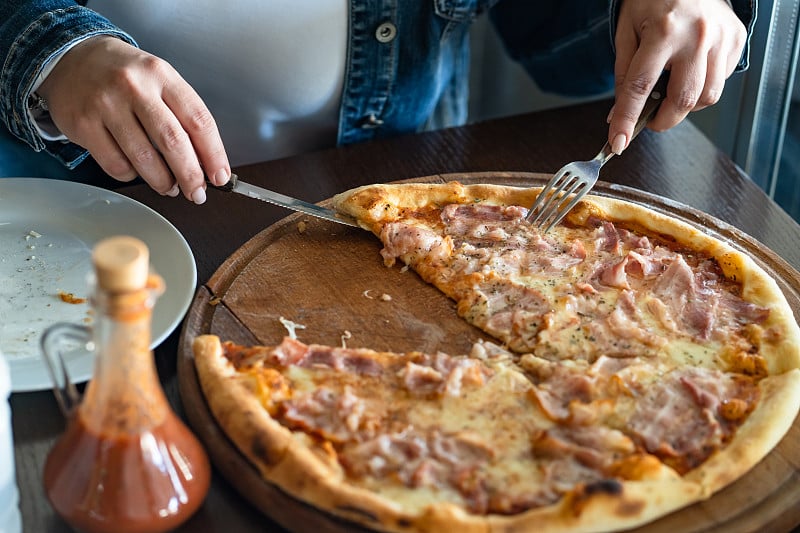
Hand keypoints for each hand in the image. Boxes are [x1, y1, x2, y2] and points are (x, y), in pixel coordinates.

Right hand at [36, 36, 229, 202]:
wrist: (72, 57)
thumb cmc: (125, 75)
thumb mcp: (159, 80)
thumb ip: (182, 115)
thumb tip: (205, 162)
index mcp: (162, 75)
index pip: (199, 120)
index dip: (214, 154)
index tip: (220, 177)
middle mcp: (134, 87)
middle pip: (173, 142)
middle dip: (190, 176)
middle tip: (197, 193)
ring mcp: (106, 104)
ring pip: (144, 159)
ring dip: (162, 181)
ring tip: (169, 186)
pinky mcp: (83, 124)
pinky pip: (116, 164)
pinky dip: (131, 175)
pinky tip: (136, 169)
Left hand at [608, 0, 746, 153]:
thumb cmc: (653, 0)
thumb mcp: (627, 32)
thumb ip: (624, 75)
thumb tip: (619, 116)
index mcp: (663, 32)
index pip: (640, 88)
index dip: (627, 120)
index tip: (618, 142)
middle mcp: (696, 36)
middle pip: (683, 101)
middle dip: (663, 120)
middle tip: (651, 118)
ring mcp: (721, 38)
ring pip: (707, 97)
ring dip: (685, 105)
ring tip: (671, 88)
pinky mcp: (736, 40)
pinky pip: (720, 81)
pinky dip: (702, 86)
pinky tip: (691, 70)